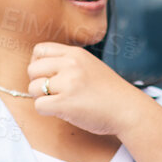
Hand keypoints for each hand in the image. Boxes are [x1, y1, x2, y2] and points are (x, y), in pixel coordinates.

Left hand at [23, 43, 147, 136]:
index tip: (46, 76)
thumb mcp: (90, 66)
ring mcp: (69, 83)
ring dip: (41, 98)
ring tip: (59, 103)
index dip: (37, 64)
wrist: (129, 110)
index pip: (40, 50)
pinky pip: (39, 106)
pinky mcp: (66, 103)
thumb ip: (69, 64)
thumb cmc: (110, 93)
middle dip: (37, 83)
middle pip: (32, 69)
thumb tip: (41, 71)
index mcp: (76, 54)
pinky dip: (46, 111)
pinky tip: (61, 112)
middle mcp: (71, 64)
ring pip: (33, 88)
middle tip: (51, 93)